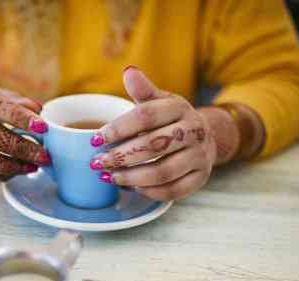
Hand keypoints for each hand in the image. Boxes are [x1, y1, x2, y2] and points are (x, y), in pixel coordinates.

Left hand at [89, 67, 216, 200]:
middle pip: (153, 146)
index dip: (118, 128)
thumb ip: (142, 90)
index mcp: (180, 107)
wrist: (204, 137)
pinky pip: (172, 190)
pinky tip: (131, 187)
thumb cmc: (170, 119)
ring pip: (162, 172)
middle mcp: (194, 131)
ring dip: (131, 177)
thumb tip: (128, 71)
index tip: (95, 139)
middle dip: (120, 156)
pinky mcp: (200, 178)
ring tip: (109, 177)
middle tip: (97, 163)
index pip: (146, 117)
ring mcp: (200, 156)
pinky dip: (148, 192)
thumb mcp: (158, 101)